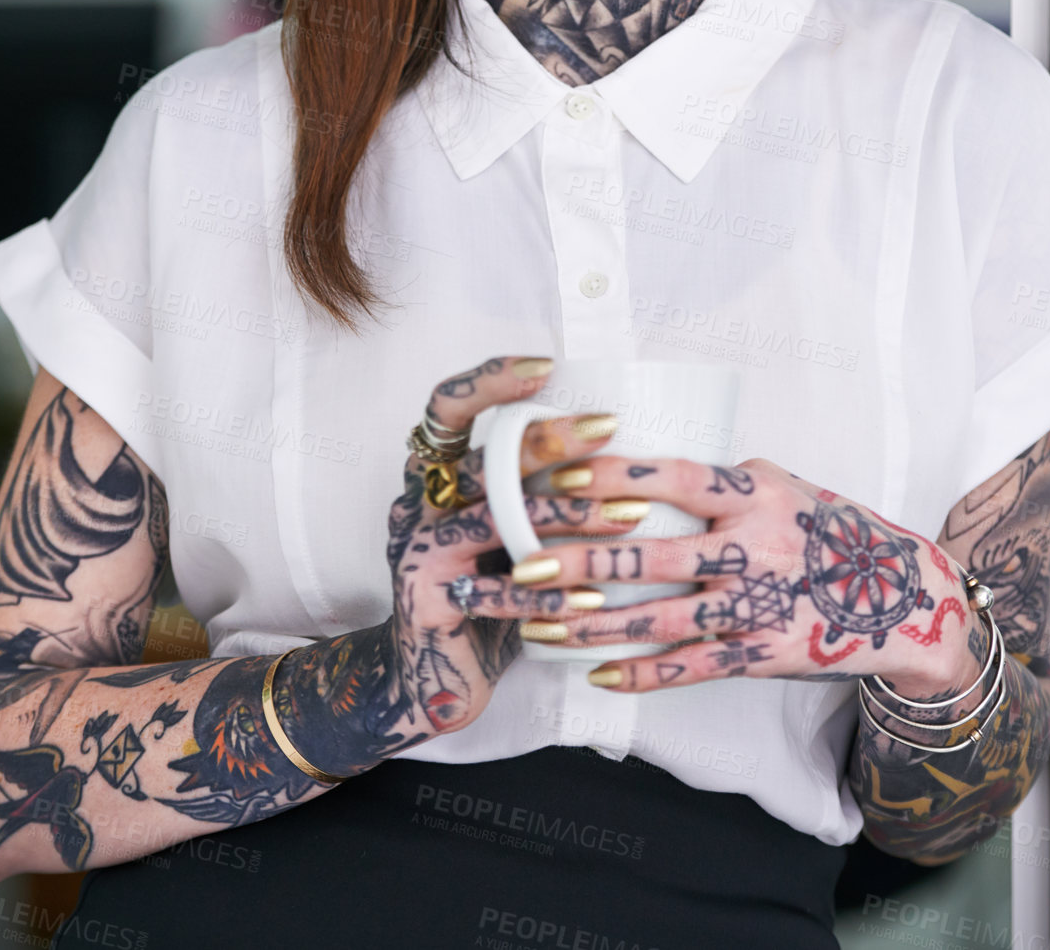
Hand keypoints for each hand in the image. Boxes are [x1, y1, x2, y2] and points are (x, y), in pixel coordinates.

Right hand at [384, 356, 650, 736]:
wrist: (428, 685)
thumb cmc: (486, 594)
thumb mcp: (504, 534)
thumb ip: (530, 492)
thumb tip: (617, 442)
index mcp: (434, 475)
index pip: (448, 406)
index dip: (490, 379)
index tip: (546, 365)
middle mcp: (420, 503)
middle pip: (483, 457)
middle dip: (549, 441)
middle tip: (608, 429)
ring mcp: (419, 551)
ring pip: (495, 520)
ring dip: (567, 516)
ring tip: (630, 515)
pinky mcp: (426, 602)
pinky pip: (495, 593)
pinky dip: (549, 595)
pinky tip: (595, 598)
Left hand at [458, 455, 985, 698]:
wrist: (909, 599)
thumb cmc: (829, 529)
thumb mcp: (780, 484)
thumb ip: (715, 481)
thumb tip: (636, 465)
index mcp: (751, 491)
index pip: (665, 475)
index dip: (605, 475)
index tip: (547, 475)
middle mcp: (752, 546)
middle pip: (645, 553)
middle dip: (573, 559)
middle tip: (513, 559)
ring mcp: (756, 605)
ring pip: (656, 618)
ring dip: (587, 624)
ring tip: (530, 623)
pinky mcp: (762, 655)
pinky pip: (691, 667)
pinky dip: (640, 673)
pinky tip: (593, 674)